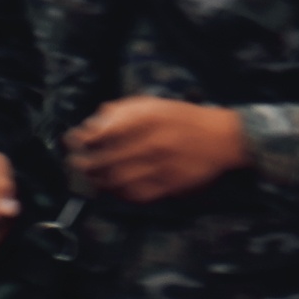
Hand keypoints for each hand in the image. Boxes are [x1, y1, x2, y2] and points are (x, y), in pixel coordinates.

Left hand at [64, 99, 249, 203]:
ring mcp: (160, 166)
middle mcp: (152, 142)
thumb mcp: (155, 105)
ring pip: (116, 180)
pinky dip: (120, 192)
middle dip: (83, 163)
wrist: (224, 138)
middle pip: (103, 160)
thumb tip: (93, 125)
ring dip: (98, 181)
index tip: (74, 141)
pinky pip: (136, 194)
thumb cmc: (185, 119)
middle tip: (76, 163)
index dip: (81, 140)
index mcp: (147, 119)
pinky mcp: (169, 185)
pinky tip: (116, 187)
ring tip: (92, 178)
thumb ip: (123, 112)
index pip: (100, 133)